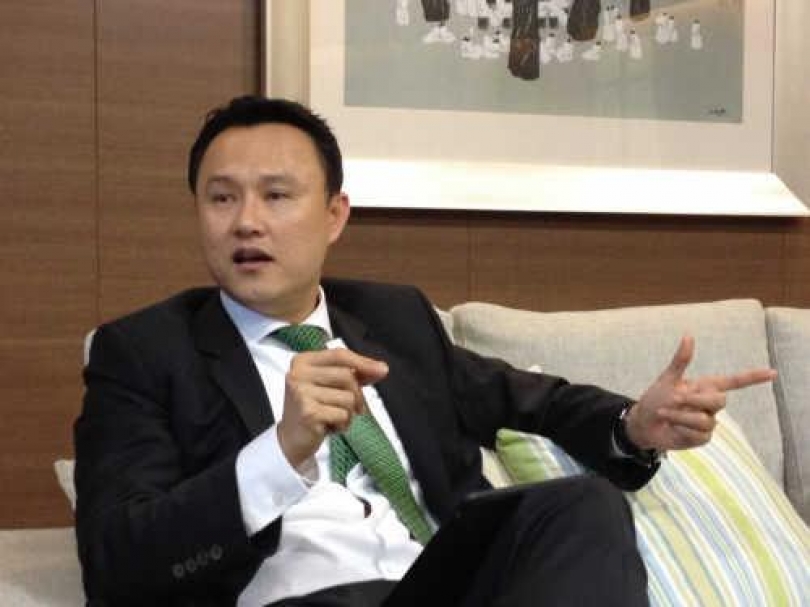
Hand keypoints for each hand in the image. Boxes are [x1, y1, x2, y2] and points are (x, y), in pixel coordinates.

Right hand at [277, 348, 388, 467]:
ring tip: (333, 418)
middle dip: (357, 395)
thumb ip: (354, 374)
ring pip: (348, 397)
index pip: (339, 355)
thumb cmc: (313, 409)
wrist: (291, 439)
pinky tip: (329, 427)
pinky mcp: (308, 413)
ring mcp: (301, 393)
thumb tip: (381, 369)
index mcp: (303, 361)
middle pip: (347, 376)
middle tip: (351, 408)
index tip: (382, 370)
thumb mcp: (330, 386)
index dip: (362, 362)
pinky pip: (342, 415)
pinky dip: (342, 425)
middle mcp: (298, 374)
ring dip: (348, 413)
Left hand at [625, 335, 775, 451]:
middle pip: (720, 401)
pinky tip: (673, 428)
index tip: (773, 373)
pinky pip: (699, 434)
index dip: (753, 377)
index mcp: (705, 387)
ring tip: (665, 414)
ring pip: (705, 420)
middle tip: (675, 399)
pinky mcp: (702, 438)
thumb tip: (688, 335)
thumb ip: (680, 360)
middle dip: (695, 400)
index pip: (734, 382)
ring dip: (680, 416)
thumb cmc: (656, 398)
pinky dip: (681, 429)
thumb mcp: (667, 379)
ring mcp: (708, 422)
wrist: (644, 423)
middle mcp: (710, 404)